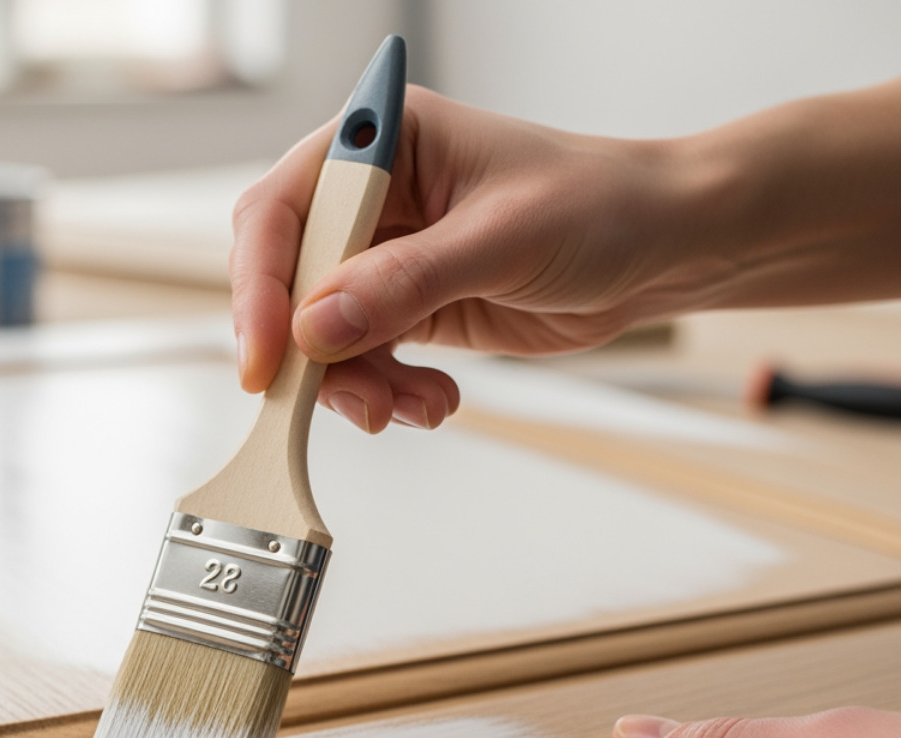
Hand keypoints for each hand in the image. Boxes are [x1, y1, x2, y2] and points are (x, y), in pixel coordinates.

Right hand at [230, 88, 691, 432]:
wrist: (663, 249)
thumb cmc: (602, 207)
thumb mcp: (505, 239)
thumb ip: (406, 282)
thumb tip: (317, 327)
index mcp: (383, 144)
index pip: (282, 209)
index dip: (261, 283)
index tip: (268, 353)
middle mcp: (371, 199)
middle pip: (286, 279)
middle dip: (307, 349)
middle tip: (348, 396)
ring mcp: (382, 256)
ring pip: (316, 334)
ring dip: (352, 383)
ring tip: (408, 405)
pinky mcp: (402, 307)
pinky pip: (358, 361)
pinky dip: (384, 393)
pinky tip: (432, 400)